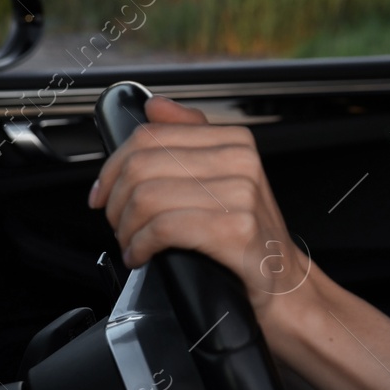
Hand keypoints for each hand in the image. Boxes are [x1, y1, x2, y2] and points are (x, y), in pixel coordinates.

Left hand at [87, 96, 315, 317]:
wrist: (285, 283)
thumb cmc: (249, 234)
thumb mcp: (224, 177)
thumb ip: (190, 137)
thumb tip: (155, 106)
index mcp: (234, 141)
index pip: (151, 136)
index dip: (114, 166)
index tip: (104, 193)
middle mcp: (240, 161)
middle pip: (143, 166)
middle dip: (116, 201)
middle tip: (118, 224)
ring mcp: (241, 195)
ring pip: (147, 197)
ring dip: (126, 228)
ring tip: (131, 242)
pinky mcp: (236, 230)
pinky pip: (164, 228)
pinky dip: (141, 245)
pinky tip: (142, 255)